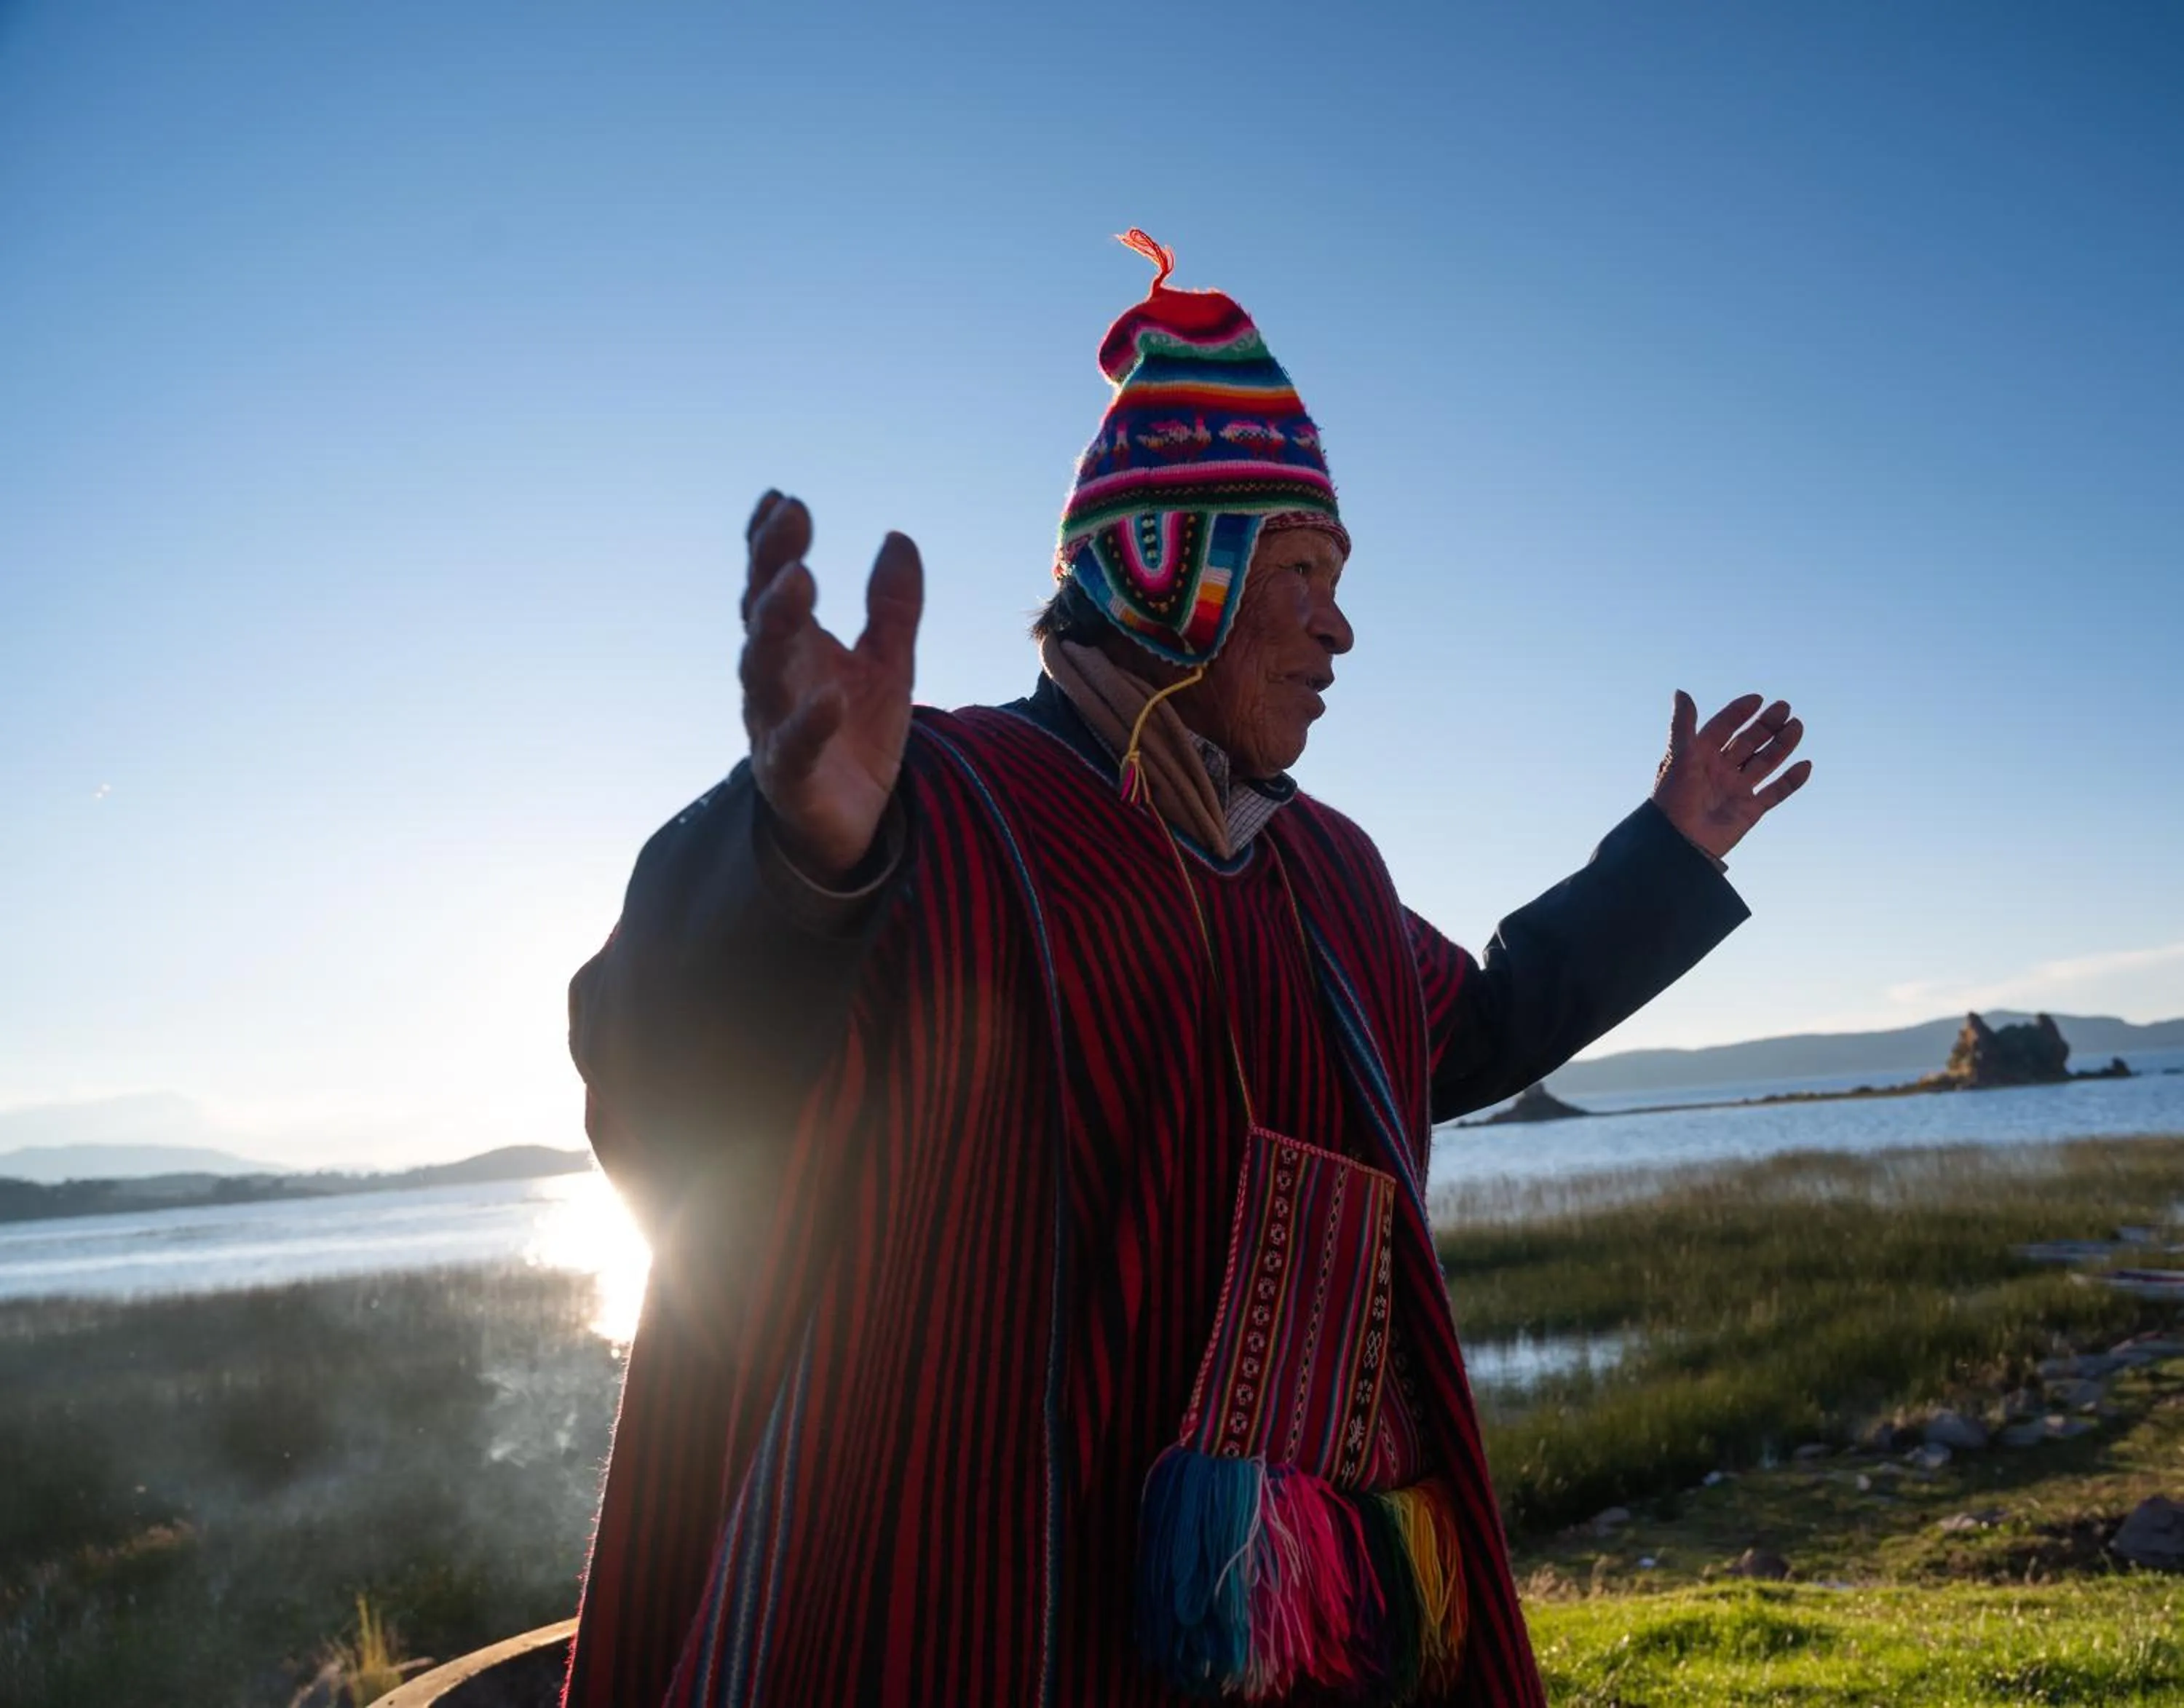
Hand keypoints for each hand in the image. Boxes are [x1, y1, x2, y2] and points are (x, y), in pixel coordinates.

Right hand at [739, 492, 922, 882]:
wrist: (853, 825)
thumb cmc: (856, 735)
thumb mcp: (888, 664)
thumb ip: (893, 607)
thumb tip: (898, 536)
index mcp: (793, 646)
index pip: (771, 582)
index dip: (771, 542)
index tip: (783, 498)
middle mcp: (774, 678)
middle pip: (761, 614)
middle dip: (772, 564)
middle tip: (790, 518)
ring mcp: (775, 725)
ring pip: (763, 669)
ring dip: (777, 624)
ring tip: (800, 582)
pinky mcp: (791, 776)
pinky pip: (794, 747)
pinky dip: (809, 722)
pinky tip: (830, 697)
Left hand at [1651, 691, 1810, 860]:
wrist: (1679, 842)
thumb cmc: (1672, 798)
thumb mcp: (1679, 757)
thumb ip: (1683, 725)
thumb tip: (1681, 691)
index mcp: (1700, 756)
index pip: (1723, 727)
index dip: (1739, 713)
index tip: (1758, 699)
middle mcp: (1719, 771)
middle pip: (1748, 742)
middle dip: (1766, 725)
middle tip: (1784, 708)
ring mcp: (1736, 790)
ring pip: (1764, 763)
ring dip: (1781, 745)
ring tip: (1797, 726)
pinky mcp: (1749, 811)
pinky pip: (1775, 793)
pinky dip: (1791, 780)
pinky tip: (1805, 765)